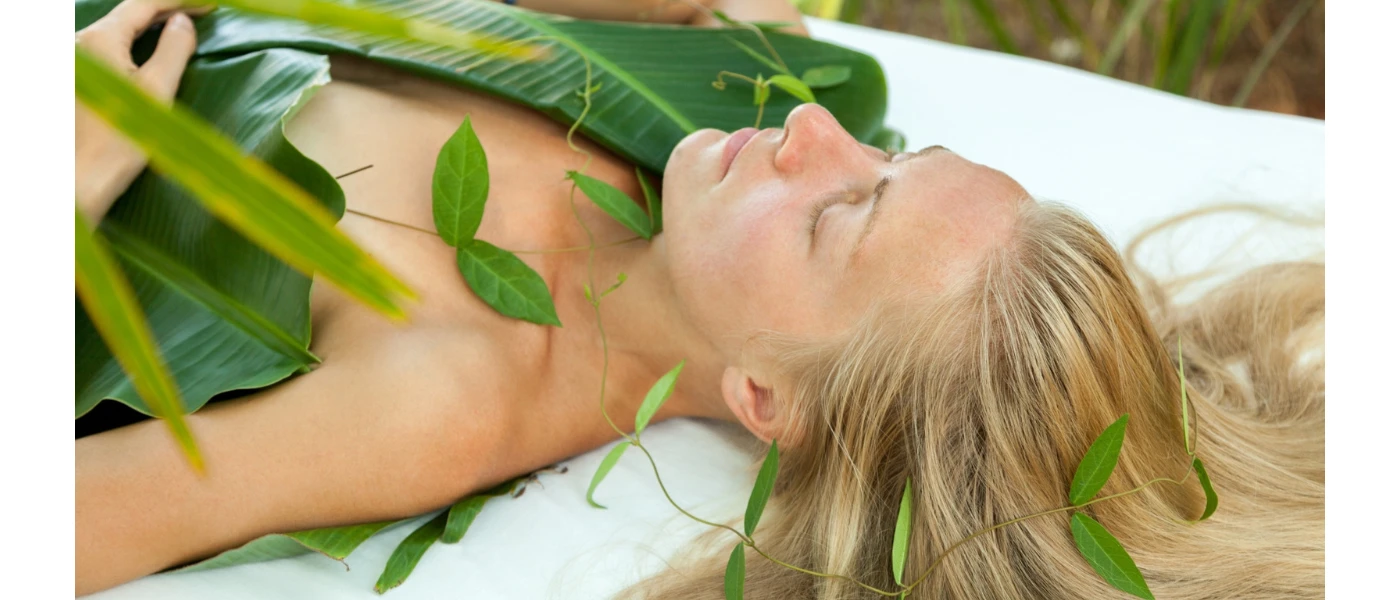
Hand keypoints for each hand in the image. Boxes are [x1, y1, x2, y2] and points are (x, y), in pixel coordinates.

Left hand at [75, 0, 211, 223]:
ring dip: (148, 28)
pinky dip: (132, 44)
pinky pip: (106, 49)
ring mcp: (73, 61)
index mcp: (100, 40)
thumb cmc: (120, 140)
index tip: (208, 6)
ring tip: (179, 29)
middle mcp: (79, 43)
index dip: (178, 1)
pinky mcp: (74, 79)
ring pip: (116, 32)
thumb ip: (173, 50)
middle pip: (127, 16)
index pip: (143, 4)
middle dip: (164, 12)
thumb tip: (183, 23)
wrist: (77, 180)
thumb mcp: (157, 91)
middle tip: (199, 14)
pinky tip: (148, 52)